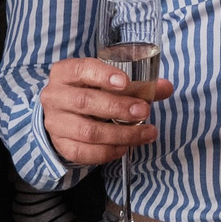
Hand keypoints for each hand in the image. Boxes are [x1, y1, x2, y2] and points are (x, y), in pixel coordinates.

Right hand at [39, 56, 173, 167]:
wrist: (63, 114)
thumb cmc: (89, 91)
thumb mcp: (107, 82)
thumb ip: (136, 84)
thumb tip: (166, 87)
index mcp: (64, 72)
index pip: (81, 69)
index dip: (103, 75)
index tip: (125, 82)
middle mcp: (54, 96)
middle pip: (85, 102)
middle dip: (118, 108)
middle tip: (144, 111)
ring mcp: (55, 122)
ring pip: (87, 131)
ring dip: (120, 134)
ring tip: (145, 133)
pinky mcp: (60, 144)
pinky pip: (83, 152)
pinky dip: (107, 152)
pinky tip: (124, 148)